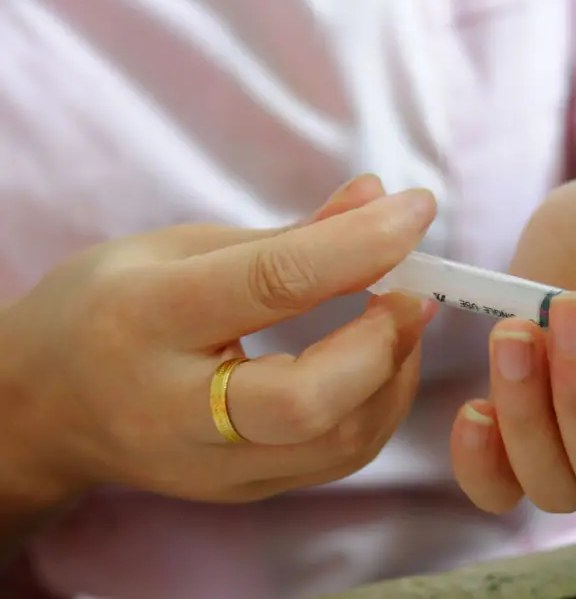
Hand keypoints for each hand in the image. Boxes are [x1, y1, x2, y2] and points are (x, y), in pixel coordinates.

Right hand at [0, 175, 436, 505]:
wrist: (45, 409)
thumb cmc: (107, 310)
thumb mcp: (180, 248)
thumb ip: (289, 234)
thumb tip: (377, 198)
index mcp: (148, 319)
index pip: (273, 283)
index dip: (359, 244)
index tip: (415, 209)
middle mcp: (177, 409)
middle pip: (309, 402)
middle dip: (383, 341)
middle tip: (410, 290)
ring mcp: (211, 466)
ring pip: (338, 443)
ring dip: (394, 374)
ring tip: (398, 320)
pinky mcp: (241, 491)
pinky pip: (336, 458)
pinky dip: (377, 405)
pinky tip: (376, 362)